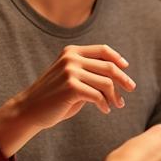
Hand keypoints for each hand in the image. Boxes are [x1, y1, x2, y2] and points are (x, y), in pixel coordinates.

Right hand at [0, 45, 135, 154]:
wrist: (28, 110)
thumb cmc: (54, 97)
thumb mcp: (71, 78)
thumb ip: (90, 73)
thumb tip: (119, 74)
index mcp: (72, 52)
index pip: (102, 50)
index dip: (117, 59)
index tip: (126, 68)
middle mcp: (71, 58)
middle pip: (108, 66)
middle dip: (123, 79)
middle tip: (131, 89)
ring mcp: (70, 71)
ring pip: (106, 82)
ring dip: (115, 95)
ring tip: (118, 104)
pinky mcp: (71, 87)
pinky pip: (98, 95)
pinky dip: (105, 104)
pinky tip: (105, 110)